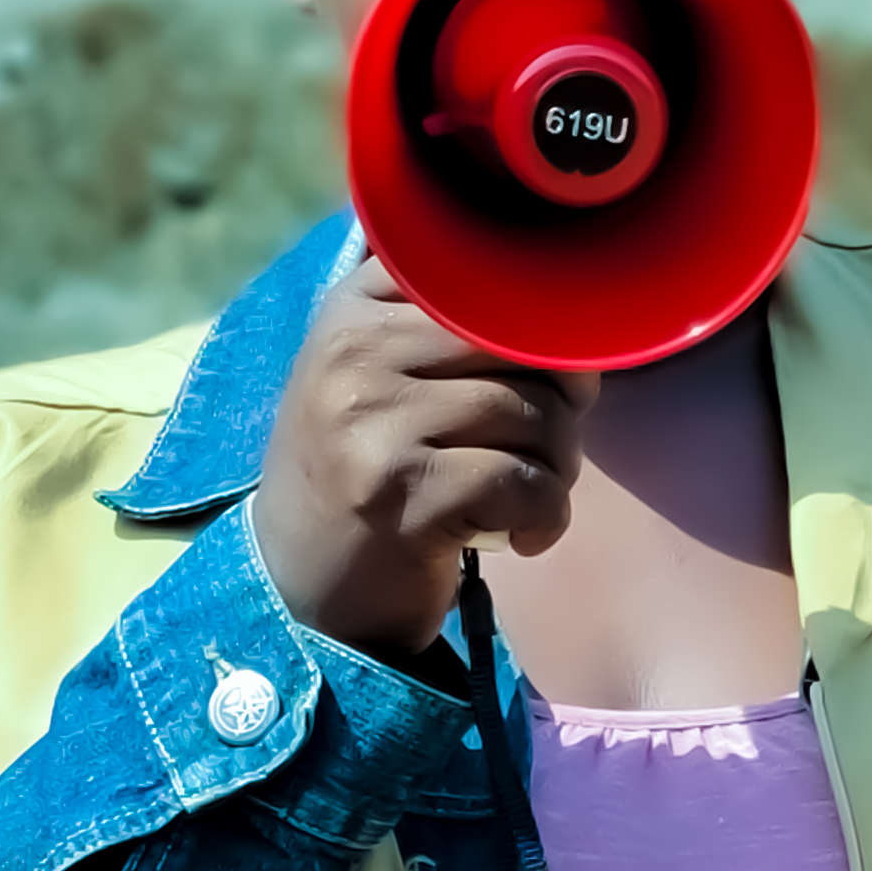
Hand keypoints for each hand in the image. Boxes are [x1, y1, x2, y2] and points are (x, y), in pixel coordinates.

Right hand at [253, 259, 598, 661]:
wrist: (297, 586)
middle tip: (548, 449)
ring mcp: (373, 423)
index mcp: (354, 310)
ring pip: (533, 414)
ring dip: (560, 465)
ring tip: (534, 494)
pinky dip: (548, 515)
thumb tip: (574, 319)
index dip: (542, 332)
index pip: (486, 284)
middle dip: (566, 402)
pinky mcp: (402, 494)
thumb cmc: (363, 471)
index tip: (543, 378)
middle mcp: (354, 354)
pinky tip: (528, 535)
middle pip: (521, 346)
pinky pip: (523, 483)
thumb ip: (449, 327)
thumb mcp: (378, 375)